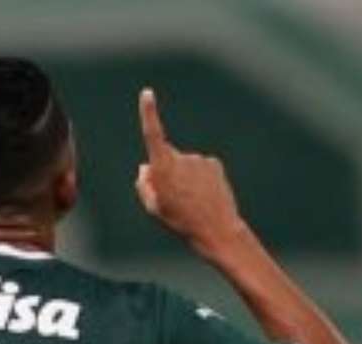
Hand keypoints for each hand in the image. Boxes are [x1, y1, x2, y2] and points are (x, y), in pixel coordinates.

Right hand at [136, 88, 245, 259]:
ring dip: (186, 178)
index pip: (153, 133)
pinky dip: (201, 179)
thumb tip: (145, 168)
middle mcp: (181, 157)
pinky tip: (206, 196)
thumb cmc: (183, 223)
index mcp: (163, 167)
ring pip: (186, 164)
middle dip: (167, 171)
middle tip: (175, 199)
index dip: (148, 113)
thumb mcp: (155, 209)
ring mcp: (199, 159)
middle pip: (167, 157)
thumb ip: (144, 186)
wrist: (217, 231)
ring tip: (194, 202)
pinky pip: (201, 168)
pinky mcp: (214, 163)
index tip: (147, 93)